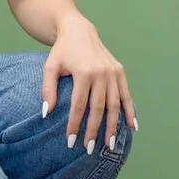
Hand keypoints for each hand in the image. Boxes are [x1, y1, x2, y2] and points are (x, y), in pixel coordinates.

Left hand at [42, 15, 132, 154]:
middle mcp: (101, 73)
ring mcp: (113, 72)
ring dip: (113, 126)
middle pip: (99, 108)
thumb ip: (47, 90)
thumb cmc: (61, 51)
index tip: (71, 141)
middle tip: (89, 148)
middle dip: (94, 130)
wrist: (78, 30)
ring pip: (115, 105)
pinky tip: (132, 127)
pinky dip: (130, 111)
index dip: (75, 124)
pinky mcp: (120, 72)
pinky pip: (126, 95)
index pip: (79, 105)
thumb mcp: (50, 67)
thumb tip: (46, 113)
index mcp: (84, 72)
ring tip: (110, 145)